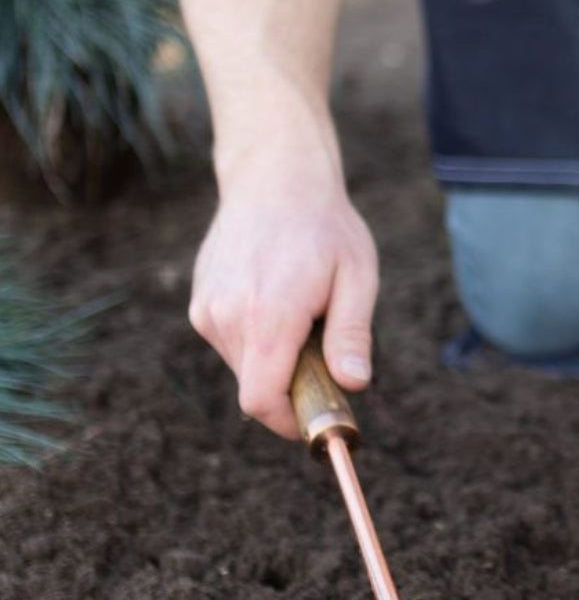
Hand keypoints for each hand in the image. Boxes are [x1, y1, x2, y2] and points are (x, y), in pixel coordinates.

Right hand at [189, 144, 379, 438]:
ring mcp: (207, 309)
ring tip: (299, 312)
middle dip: (289, 386)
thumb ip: (352, 335)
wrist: (275, 177)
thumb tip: (354, 384)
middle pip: (254, 387)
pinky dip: (254, 337)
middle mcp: (227, 316)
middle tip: (322, 352)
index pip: (261, 401)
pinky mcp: (199, 302)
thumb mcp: (357, 278)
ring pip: (242, 366)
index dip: (288, 422)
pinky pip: (229, 341)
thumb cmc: (325, 227)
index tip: (315, 418)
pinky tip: (274, 297)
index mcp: (268, 316)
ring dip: (272, 359)